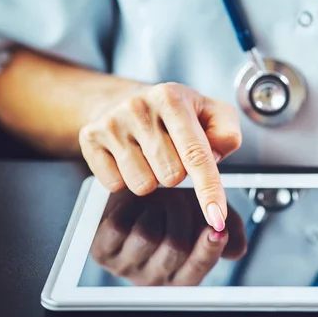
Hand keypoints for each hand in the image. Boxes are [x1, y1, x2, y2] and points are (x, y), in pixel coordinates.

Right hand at [79, 83, 241, 230]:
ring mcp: (111, 123)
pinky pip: (115, 185)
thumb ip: (227, 133)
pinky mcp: (90, 139)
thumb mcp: (211, 112)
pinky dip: (126, 180)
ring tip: (150, 156)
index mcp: (172, 98)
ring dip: (152, 179)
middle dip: (178, 175)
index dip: (209, 190)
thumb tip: (217, 154)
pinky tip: (129, 158)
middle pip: (171, 176)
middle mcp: (139, 107)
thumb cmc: (175, 113)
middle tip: (172, 153)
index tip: (217, 218)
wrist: (123, 99)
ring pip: (143, 185)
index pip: (196, 153)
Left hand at [90, 188, 246, 285]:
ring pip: (147, 236)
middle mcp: (153, 278)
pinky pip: (120, 226)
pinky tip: (136, 204)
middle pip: (175, 248)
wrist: (135, 191)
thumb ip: (230, 229)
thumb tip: (236, 249)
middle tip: (183, 196)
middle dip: (183, 214)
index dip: (209, 249)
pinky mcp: (102, 250)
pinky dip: (131, 206)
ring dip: (157, 208)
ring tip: (159, 199)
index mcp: (181, 276)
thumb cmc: (172, 208)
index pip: (198, 269)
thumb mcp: (206, 215)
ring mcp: (125, 267)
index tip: (219, 229)